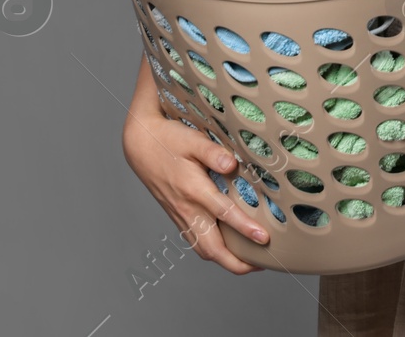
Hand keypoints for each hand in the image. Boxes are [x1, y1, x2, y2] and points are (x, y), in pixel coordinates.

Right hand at [122, 106, 269, 274]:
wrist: (140, 145)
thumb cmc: (169, 140)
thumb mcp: (193, 140)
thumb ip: (213, 153)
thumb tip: (232, 164)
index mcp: (193, 190)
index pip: (224, 215)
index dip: (245, 229)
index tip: (264, 238)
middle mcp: (187, 208)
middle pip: (212, 249)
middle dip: (236, 263)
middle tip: (261, 264)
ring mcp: (181, 215)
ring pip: (202, 250)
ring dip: (224, 260)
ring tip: (248, 261)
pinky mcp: (177, 215)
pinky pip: (195, 242)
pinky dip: (212, 251)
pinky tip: (226, 247)